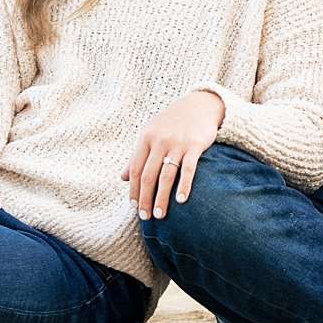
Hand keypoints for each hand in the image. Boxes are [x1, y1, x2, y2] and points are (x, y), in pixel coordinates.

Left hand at [121, 90, 225, 219]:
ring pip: (165, 176)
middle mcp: (159, 140)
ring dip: (161, 198)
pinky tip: (180, 200)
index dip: (133, 190)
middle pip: (148, 175)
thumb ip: (137, 156)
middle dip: (145, 199)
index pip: (135, 169)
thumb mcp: (151, 134)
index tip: (134, 207)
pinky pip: (188, 169)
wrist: (200, 104)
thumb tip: (123, 178)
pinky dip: (184, 186)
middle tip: (145, 217)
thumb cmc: (172, 123)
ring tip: (160, 215)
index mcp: (146, 138)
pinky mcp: (195, 145)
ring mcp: (177, 143)